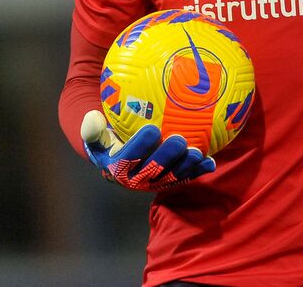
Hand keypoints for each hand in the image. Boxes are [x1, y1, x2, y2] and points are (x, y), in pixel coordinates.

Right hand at [80, 110, 215, 190]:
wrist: (118, 160)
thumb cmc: (108, 141)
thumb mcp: (95, 136)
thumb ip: (91, 129)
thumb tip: (92, 118)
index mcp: (117, 169)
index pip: (128, 158)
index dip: (141, 146)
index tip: (152, 129)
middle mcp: (136, 181)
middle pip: (153, 170)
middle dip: (168, 157)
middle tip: (179, 140)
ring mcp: (155, 183)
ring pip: (172, 177)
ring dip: (186, 166)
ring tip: (197, 152)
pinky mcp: (170, 182)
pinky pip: (185, 177)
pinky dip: (198, 171)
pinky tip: (210, 161)